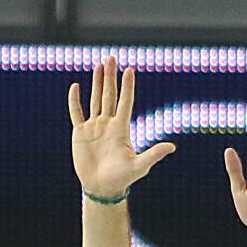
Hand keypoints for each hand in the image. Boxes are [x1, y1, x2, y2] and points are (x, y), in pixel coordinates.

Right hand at [69, 57, 175, 201]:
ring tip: (98, 66)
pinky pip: (77, 114)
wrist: (102, 188)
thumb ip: (153, 155)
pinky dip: (75, 101)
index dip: (127, 86)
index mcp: (122, 128)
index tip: (130, 70)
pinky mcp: (80, 134)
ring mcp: (94, 127)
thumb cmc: (122, 178)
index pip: (125, 102)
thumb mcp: (139, 166)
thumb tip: (172, 147)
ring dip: (96, 83)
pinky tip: (75, 87)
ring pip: (95, 100)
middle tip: (111, 58)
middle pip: (109, 95)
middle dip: (110, 77)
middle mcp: (108, 124)